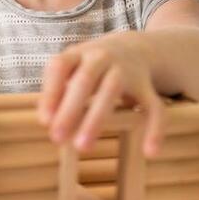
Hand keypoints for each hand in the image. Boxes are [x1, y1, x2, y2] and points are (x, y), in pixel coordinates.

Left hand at [37, 36, 165, 157]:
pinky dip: (154, 129)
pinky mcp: (147, 86)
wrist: (134, 47)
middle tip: (57, 138)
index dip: (51, 92)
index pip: (60, 66)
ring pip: (112, 90)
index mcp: (80, 53)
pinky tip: (150, 152)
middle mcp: (103, 57)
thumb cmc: (92, 66)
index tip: (44, 121)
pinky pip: (154, 107)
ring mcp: (127, 70)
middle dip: (70, 109)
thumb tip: (45, 120)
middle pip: (85, 79)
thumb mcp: (72, 68)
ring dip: (96, 118)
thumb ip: (57, 89)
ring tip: (83, 147)